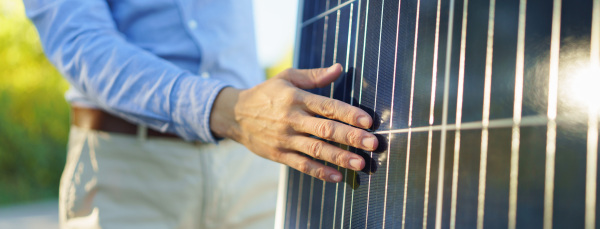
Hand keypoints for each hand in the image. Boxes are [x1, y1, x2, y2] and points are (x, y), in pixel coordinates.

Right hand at [209, 64, 378, 182]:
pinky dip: (320, 172)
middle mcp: (292, 119)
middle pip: (325, 129)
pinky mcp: (279, 154)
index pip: (327, 106)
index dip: (348, 113)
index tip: (368, 121)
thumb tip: (340, 68)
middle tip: (373, 143)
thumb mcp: (287, 77)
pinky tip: (338, 177)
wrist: (234, 114)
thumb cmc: (266, 93)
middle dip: (351, 137)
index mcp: (296, 98)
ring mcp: (285, 139)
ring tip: (361, 163)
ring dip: (339, 157)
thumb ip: (315, 75)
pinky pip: (302, 165)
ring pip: (315, 150)